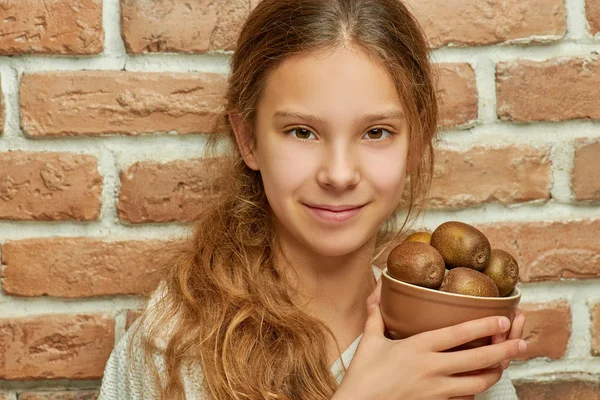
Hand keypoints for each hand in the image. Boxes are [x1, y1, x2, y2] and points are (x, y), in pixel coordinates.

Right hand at [331, 279, 527, 399]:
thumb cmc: (362, 374)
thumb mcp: (369, 340)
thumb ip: (376, 315)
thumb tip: (375, 291)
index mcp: (418, 347)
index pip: (459, 334)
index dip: (485, 325)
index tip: (503, 318)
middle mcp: (432, 368)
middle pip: (478, 359)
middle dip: (504, 350)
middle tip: (521, 342)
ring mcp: (436, 390)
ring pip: (478, 382)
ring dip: (495, 372)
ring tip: (505, 362)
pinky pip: (464, 398)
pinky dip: (475, 390)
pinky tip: (480, 383)